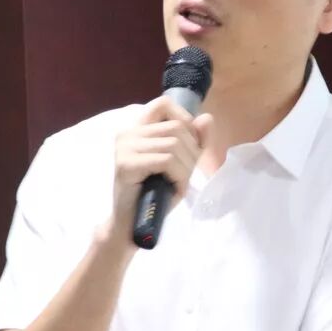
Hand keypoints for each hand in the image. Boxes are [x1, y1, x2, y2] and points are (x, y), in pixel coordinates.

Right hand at [108, 96, 211, 241]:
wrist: (133, 226)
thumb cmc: (156, 195)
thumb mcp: (182, 164)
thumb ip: (195, 141)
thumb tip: (206, 118)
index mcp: (138, 130)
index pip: (164, 104)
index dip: (184, 119)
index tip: (189, 144)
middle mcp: (128, 133)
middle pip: (176, 127)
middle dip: (191, 153)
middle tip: (185, 176)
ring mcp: (124, 147)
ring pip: (173, 144)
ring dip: (186, 168)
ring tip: (179, 184)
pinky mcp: (125, 164)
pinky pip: (166, 161)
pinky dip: (179, 176)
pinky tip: (174, 189)